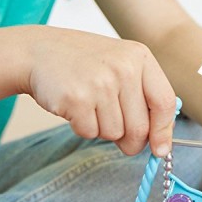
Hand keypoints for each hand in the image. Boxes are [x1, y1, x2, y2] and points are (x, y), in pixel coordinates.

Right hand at [25, 27, 176, 156]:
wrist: (37, 51)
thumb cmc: (84, 63)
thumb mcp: (121, 65)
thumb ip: (144, 97)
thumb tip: (161, 143)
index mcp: (140, 57)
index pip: (164, 102)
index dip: (163, 131)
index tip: (161, 150)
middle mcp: (123, 68)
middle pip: (140, 127)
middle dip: (130, 141)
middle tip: (117, 133)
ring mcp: (100, 83)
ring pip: (114, 134)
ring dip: (102, 129)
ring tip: (90, 105)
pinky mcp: (76, 99)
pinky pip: (90, 133)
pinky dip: (82, 128)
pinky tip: (75, 106)